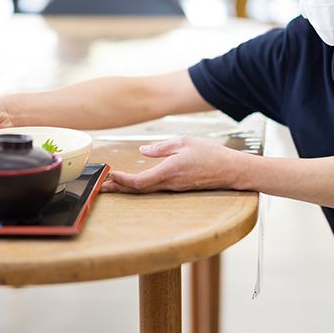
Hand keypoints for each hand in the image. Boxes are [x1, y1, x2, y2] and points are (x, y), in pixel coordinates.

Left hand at [101, 136, 250, 193]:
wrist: (232, 170)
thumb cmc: (211, 154)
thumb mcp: (185, 142)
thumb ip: (162, 147)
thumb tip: (143, 151)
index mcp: (169, 171)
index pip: (139, 181)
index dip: (122, 180)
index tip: (110, 175)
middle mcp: (170, 183)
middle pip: (138, 190)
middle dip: (119, 188)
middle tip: (101, 187)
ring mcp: (174, 188)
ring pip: (146, 191)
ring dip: (128, 188)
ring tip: (112, 186)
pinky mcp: (179, 188)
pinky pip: (155, 189)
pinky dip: (140, 187)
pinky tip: (134, 184)